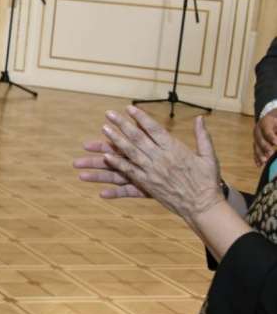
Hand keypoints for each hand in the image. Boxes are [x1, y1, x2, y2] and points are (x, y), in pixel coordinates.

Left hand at [73, 106, 222, 220]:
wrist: (203, 206)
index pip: (154, 129)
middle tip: (109, 114)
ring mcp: (152, 171)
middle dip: (122, 124)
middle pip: (138, 138)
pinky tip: (106, 156)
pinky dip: (118, 163)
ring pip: (131, 152)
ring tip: (104, 129)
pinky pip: (130, 172)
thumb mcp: (209, 156)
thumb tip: (201, 118)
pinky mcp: (148, 184)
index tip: (129, 108)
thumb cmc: (208, 180)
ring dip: (116, 140)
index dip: (140, 118)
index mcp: (175, 149)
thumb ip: (202, 136)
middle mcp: (161, 158)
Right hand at [253, 110, 276, 165]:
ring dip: (260, 154)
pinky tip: (259, 165)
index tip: (275, 143)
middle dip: (265, 147)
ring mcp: (256, 137)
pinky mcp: (256, 143)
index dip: (271, 137)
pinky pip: (255, 151)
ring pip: (256, 146)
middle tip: (270, 153)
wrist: (272, 119)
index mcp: (265, 122)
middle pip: (259, 139)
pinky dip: (257, 158)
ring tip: (264, 161)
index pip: (267, 130)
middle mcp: (258, 130)